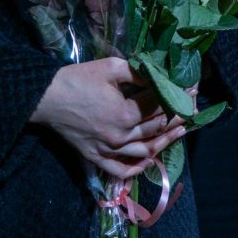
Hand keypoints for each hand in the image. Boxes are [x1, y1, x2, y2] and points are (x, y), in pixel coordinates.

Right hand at [30, 56, 184, 177]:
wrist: (46, 98)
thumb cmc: (78, 79)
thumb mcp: (111, 67)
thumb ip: (138, 73)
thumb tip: (158, 76)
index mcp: (125, 113)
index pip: (159, 106)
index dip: (177, 97)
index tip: (191, 90)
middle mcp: (120, 136)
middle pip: (156, 129)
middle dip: (176, 118)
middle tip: (191, 109)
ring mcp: (108, 150)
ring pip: (144, 152)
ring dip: (165, 142)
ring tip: (180, 131)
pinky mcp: (96, 157)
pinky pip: (121, 170)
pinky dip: (138, 168)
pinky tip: (149, 161)